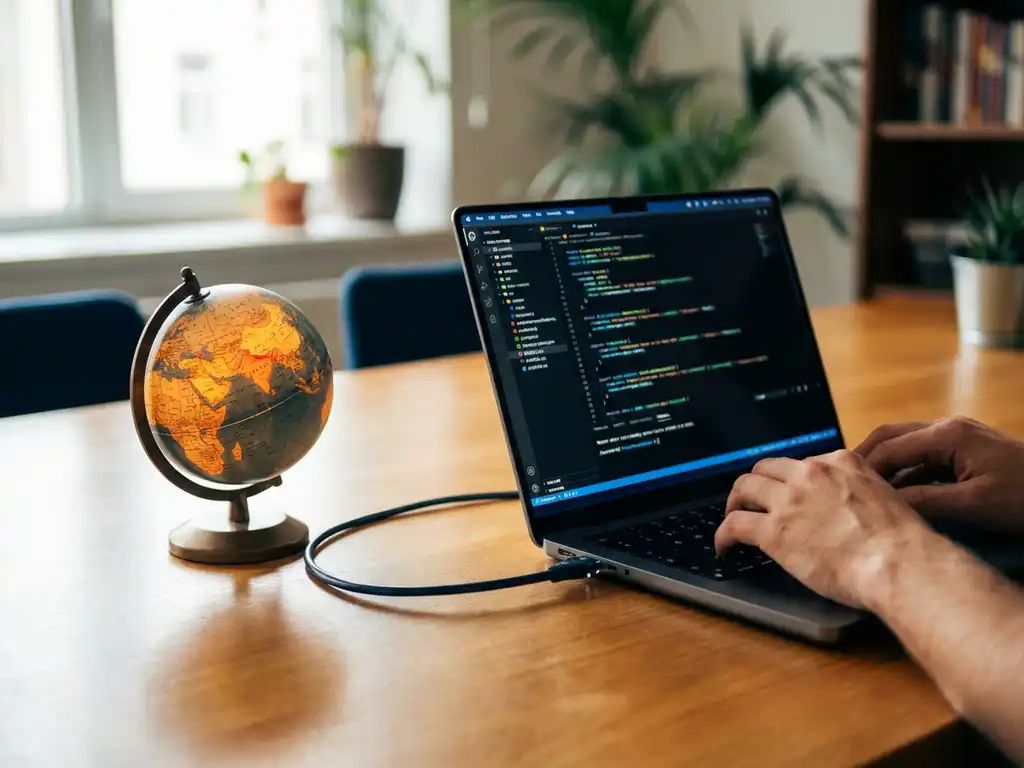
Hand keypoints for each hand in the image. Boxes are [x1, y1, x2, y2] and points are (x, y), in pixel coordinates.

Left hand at [714, 450, 933, 609]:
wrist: (898, 563)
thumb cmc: (902, 542)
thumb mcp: (885, 497)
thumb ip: (860, 492)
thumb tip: (850, 507)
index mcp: (840, 463)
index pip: (803, 464)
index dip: (791, 480)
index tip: (788, 493)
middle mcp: (810, 474)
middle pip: (767, 468)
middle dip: (757, 483)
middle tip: (752, 500)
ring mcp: (789, 501)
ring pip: (745, 487)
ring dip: (735, 502)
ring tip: (733, 516)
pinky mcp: (773, 531)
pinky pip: (735, 524)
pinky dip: (723, 534)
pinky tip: (724, 546)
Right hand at [856, 417, 1023, 532]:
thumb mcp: (974, 504)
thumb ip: (925, 501)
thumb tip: (884, 506)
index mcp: (947, 435)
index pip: (889, 447)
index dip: (862, 469)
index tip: (841, 489)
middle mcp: (948, 428)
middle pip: (890, 436)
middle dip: (864, 458)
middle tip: (840, 482)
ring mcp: (957, 437)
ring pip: (905, 445)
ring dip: (883, 465)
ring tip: (860, 490)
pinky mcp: (964, 451)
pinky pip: (923, 457)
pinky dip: (904, 472)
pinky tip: (894, 494)